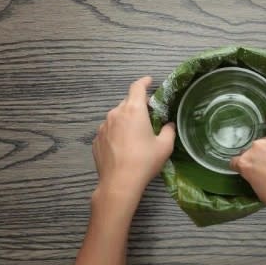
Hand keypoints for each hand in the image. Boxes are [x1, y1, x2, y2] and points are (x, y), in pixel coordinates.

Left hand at [92, 76, 175, 197]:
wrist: (119, 183)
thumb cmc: (144, 161)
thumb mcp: (164, 146)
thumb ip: (169, 130)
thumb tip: (169, 124)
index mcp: (133, 110)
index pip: (137, 87)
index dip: (144, 82)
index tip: (149, 81)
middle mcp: (116, 114)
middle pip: (127, 102)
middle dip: (137, 106)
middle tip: (148, 117)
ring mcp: (103, 127)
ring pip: (117, 116)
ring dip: (126, 120)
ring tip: (135, 135)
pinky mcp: (96, 140)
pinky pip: (109, 130)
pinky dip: (116, 133)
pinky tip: (123, 147)